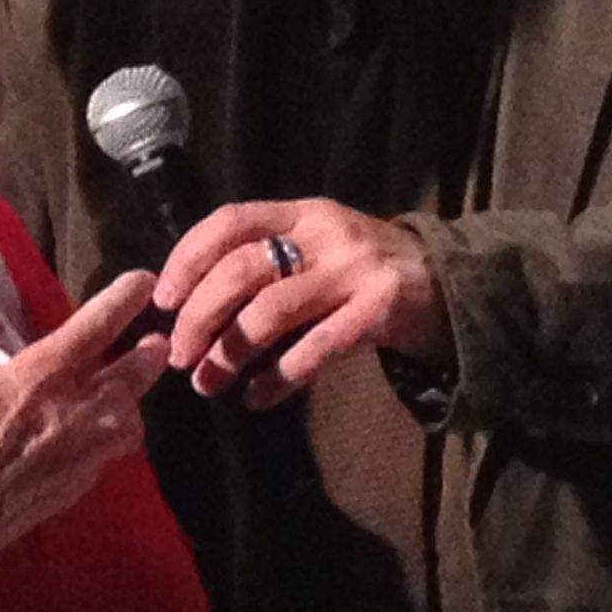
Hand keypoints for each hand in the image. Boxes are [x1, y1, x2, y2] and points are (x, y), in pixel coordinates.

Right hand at [0, 267, 168, 577]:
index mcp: (41, 378)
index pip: (95, 328)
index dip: (123, 300)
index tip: (144, 282)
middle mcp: (73, 415)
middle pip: (130, 379)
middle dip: (148, 358)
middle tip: (157, 344)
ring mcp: (79, 456)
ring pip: (127, 422)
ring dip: (131, 403)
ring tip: (124, 393)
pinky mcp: (75, 488)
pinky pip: (108, 455)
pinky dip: (109, 438)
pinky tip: (91, 436)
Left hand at [155, 199, 446, 408]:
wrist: (449, 285)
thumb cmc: (364, 272)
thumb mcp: (318, 248)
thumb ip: (267, 261)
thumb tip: (188, 305)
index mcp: (302, 212)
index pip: (230, 221)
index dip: (188, 257)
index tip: (162, 299)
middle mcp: (326, 233)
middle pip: (242, 268)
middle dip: (199, 314)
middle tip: (178, 355)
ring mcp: (354, 269)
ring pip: (271, 309)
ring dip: (229, 350)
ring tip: (208, 383)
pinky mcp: (379, 309)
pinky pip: (316, 347)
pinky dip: (279, 378)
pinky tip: (257, 399)